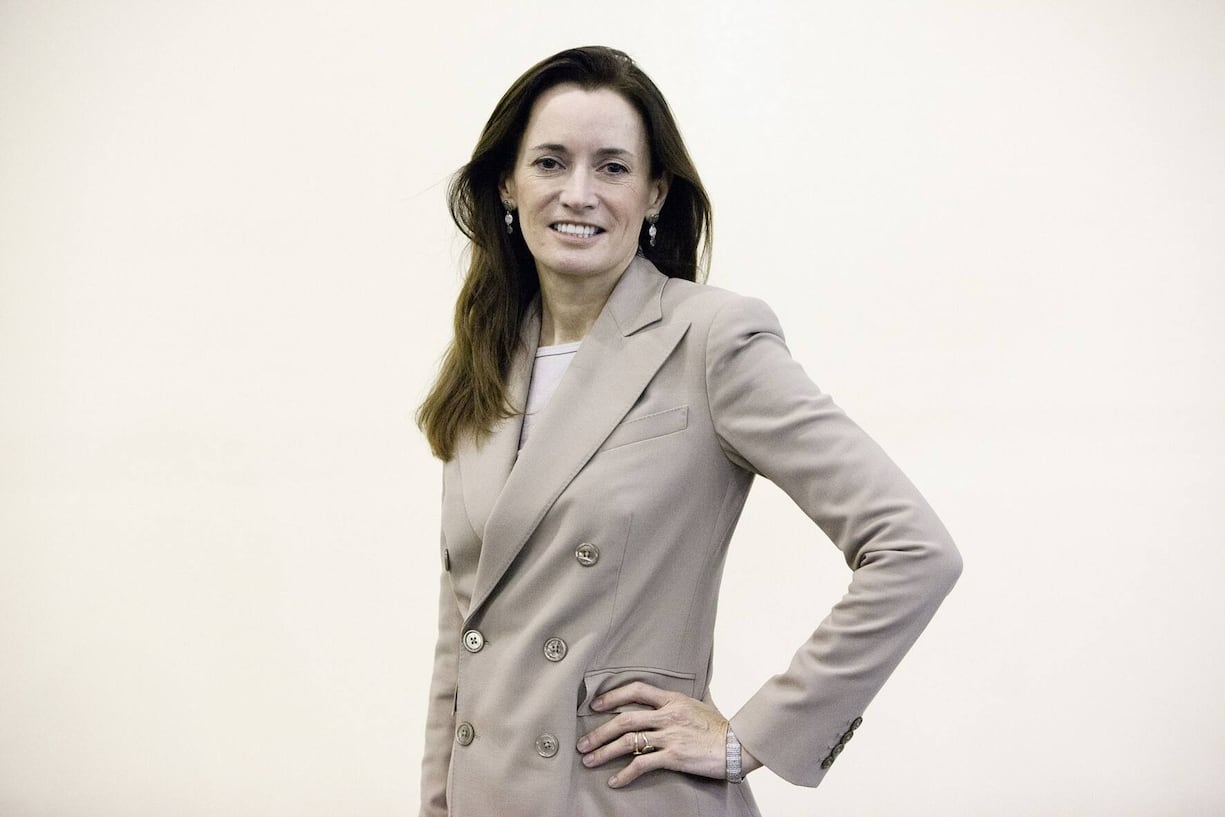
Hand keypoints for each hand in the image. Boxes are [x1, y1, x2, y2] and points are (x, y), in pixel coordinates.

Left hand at [575, 682, 760, 787]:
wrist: (738, 745)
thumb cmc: (720, 728)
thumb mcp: (697, 706)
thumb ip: (678, 704)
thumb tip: (665, 703)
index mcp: (673, 699)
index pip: (637, 689)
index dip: (613, 695)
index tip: (596, 705)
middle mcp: (668, 715)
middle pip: (624, 718)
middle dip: (599, 731)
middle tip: (582, 742)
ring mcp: (670, 735)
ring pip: (628, 741)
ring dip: (604, 751)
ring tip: (589, 760)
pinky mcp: (674, 756)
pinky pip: (643, 764)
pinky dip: (625, 774)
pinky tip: (614, 781)